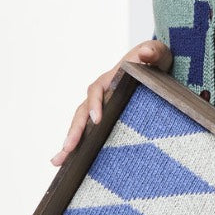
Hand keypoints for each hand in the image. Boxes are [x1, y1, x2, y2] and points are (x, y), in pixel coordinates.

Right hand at [49, 39, 172, 165]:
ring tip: (58, 161)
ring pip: (81, 123)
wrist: (153, 63)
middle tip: (68, 148)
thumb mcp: (156, 52)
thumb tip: (145, 53)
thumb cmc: (153, 57)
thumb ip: (152, 51)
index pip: (96, 90)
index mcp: (110, 77)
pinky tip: (68, 162)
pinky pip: (89, 130)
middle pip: (82, 111)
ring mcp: (101, 105)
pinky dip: (78, 145)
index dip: (95, 104)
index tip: (97, 120)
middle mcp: (100, 92)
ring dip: (69, 141)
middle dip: (74, 130)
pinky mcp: (105, 116)